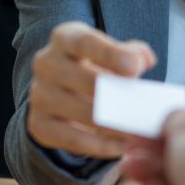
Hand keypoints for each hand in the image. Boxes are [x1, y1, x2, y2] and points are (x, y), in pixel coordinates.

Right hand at [27, 21, 155, 158]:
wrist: (62, 92)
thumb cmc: (96, 67)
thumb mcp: (112, 53)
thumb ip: (132, 53)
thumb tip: (144, 60)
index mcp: (65, 37)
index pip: (86, 43)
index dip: (111, 55)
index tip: (135, 69)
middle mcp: (46, 63)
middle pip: (86, 82)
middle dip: (119, 99)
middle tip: (145, 114)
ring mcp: (39, 95)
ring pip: (83, 114)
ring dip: (115, 127)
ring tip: (140, 134)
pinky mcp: (38, 124)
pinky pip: (73, 139)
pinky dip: (100, 146)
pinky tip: (121, 147)